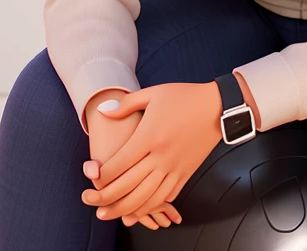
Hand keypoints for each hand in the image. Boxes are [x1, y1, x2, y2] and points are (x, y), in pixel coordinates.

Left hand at [81, 81, 222, 222]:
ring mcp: (174, 168)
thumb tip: (103, 111)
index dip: (101, 174)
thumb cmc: (184, 97)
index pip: (119, 163)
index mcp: (150, 136)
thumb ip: (126, 104)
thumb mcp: (153, 93)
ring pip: (146, 198)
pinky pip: (165, 197)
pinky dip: (149, 207)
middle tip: (90, 201)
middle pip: (128, 186)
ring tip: (107, 213)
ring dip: (124, 209)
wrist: (217, 106)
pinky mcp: (185, 174)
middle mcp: (161, 156)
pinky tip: (137, 210)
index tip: (90, 175)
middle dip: (105, 197)